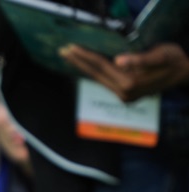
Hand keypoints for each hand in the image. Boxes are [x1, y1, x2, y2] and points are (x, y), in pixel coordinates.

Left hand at [60, 43, 188, 101]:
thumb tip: (118, 61)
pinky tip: (85, 66)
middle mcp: (123, 92)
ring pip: (97, 79)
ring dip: (83, 67)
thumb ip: (140, 59)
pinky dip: (93, 72)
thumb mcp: (161, 55)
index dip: (85, 56)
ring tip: (70, 56)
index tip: (70, 48)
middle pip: (95, 74)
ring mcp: (123, 96)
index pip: (101, 66)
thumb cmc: (173, 60)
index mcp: (130, 83)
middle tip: (62, 51)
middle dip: (78, 61)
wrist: (184, 74)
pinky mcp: (125, 95)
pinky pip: (104, 81)